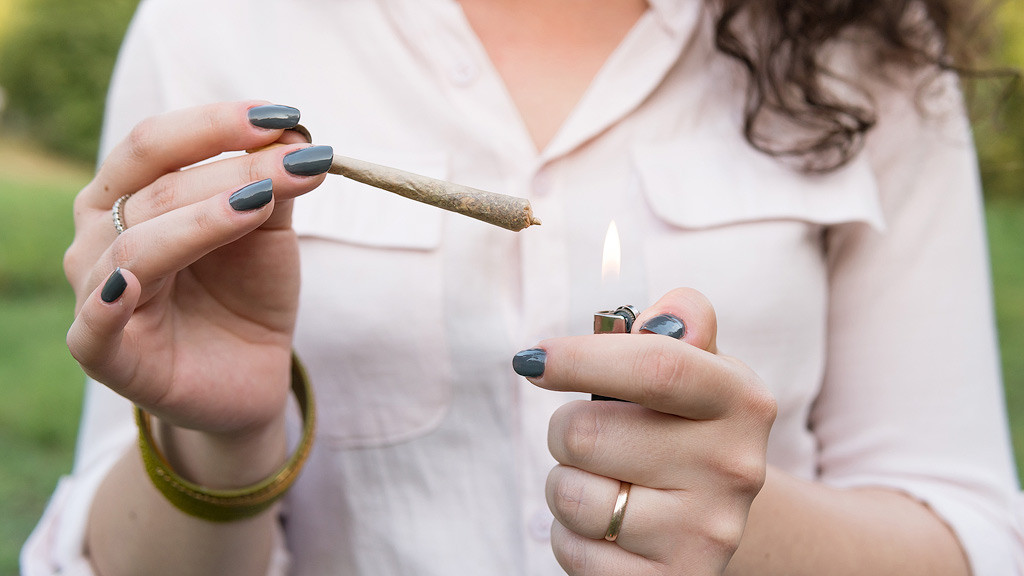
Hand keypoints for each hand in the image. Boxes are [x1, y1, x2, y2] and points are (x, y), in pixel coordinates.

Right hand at [64, 101, 331, 437]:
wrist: (250, 373)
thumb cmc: (246, 293)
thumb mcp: (266, 231)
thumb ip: (272, 184)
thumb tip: (293, 133)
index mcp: (126, 196)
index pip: (156, 144)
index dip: (215, 124)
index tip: (283, 116)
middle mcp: (98, 237)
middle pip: (154, 190)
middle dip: (232, 171)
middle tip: (298, 162)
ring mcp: (96, 296)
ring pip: (138, 248)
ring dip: (202, 221)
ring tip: (259, 204)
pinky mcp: (107, 357)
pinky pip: (93, 329)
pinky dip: (105, 305)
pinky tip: (130, 284)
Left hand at [515, 288, 776, 574]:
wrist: (714, 519)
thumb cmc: (685, 428)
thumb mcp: (698, 369)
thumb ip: (680, 325)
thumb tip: (662, 313)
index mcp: (741, 401)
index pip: (655, 366)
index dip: (581, 358)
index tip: (532, 359)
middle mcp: (734, 469)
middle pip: (588, 432)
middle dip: (566, 429)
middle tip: (591, 436)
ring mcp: (705, 534)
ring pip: (571, 495)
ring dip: (566, 483)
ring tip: (605, 482)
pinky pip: (572, 548)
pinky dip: (571, 535)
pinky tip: (609, 528)